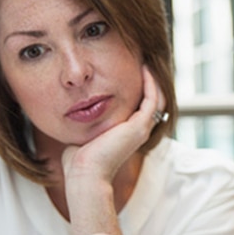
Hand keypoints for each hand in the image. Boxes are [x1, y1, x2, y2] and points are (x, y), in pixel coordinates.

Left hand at [61, 64, 166, 185]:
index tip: (131, 71)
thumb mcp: (85, 134)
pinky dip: (150, 83)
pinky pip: (152, 98)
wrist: (85, 173)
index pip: (141, 107)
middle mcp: (139, 131)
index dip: (140, 89)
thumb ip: (87, 123)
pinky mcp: (140, 126)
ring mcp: (142, 129)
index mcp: (129, 134)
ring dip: (152, 79)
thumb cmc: (79, 159)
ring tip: (145, 61)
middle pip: (154, 101)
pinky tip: (143, 68)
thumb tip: (76, 112)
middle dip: (150, 82)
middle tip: (143, 62)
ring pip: (157, 98)